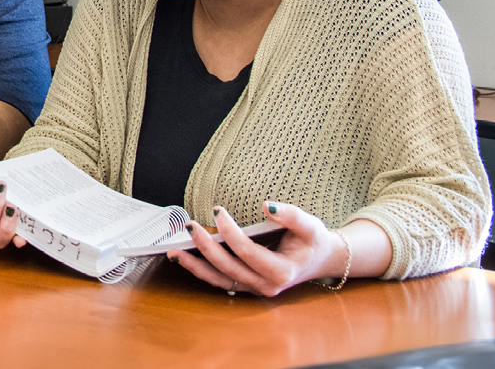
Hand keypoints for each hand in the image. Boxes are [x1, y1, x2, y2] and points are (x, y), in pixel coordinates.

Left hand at [167, 201, 345, 296]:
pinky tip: (186, 258)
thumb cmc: (313, 240)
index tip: (217, 210)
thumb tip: (266, 206)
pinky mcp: (247, 287)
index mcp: (281, 271)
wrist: (320, 260)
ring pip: (220, 279)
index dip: (229, 231)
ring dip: (195, 266)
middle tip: (189, 226)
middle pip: (228, 267)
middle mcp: (266, 285)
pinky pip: (221, 281)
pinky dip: (203, 271)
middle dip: (206, 246)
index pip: (247, 251)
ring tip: (174, 252)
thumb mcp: (309, 224)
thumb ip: (290, 215)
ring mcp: (255, 289)